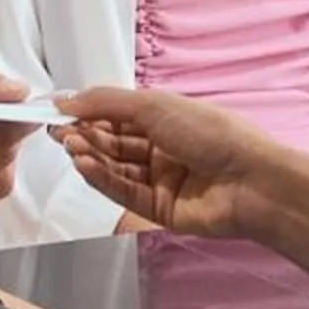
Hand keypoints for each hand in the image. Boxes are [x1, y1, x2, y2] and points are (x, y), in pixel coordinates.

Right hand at [54, 87, 281, 239]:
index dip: (89, 112)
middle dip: (85, 135)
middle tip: (58, 131)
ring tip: (70, 146)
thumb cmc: (209, 133)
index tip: (58, 111)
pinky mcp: (157, 208)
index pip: (117, 115)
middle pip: (113, 142)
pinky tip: (85, 166)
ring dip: (91, 156)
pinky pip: (123, 191)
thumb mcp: (155, 105)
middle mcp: (161, 147)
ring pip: (115, 167)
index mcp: (166, 118)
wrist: (250, 182)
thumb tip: (65, 99)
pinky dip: (102, 178)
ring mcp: (159, 179)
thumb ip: (106, 102)